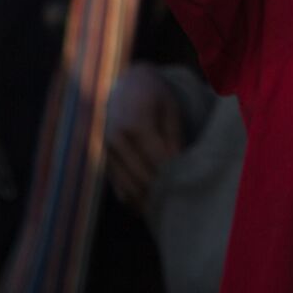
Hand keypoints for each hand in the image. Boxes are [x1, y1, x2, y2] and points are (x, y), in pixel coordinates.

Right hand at [104, 62, 185, 207]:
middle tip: (181, 199)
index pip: (157, 159)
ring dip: (147, 200)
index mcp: (135, 123)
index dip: (174, 174)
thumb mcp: (170, 108)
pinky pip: (118, 187)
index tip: (189, 184)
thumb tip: (177, 164)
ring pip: (127, 187)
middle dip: (162, 190)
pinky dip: (134, 199)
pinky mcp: (103, 161)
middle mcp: (115, 139)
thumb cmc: (153, 96)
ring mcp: (105, 152)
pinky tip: (150, 204)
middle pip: (141, 177)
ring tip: (168, 206)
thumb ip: (173, 135)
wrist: (125, 86)